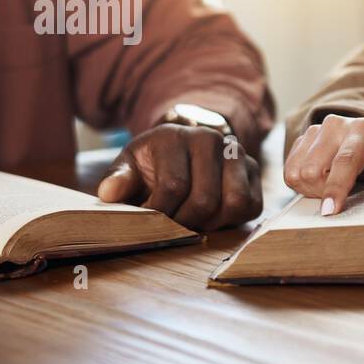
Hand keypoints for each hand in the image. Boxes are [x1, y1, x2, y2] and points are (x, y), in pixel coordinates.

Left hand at [97, 124, 261, 230]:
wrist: (185, 147)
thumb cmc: (154, 163)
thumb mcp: (130, 165)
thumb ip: (118, 178)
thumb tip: (109, 193)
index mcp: (175, 137)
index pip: (173, 187)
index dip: (160, 214)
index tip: (150, 220)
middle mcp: (211, 140)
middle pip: (204, 200)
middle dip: (185, 223)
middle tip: (172, 226)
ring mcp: (237, 154)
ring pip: (233, 203)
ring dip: (212, 223)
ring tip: (193, 221)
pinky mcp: (254, 171)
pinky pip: (251, 206)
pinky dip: (232, 219)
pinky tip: (212, 217)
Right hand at [283, 114, 363, 214]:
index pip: (346, 161)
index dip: (336, 188)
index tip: (330, 212)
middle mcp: (336, 125)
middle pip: (314, 170)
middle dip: (325, 192)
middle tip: (343, 198)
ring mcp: (315, 130)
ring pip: (297, 172)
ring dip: (312, 190)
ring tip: (333, 189)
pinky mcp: (301, 140)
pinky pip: (288, 172)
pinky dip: (301, 185)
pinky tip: (321, 184)